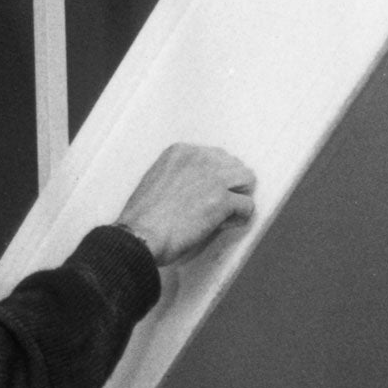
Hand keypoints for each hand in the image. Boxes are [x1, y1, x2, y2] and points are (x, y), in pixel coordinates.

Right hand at [116, 144, 255, 266]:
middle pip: (234, 165)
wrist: (139, 236)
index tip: (204, 195)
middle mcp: (200, 158)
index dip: (213, 179)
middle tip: (217, 206)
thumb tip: (200, 186)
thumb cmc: (142, 217)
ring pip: (247, 180)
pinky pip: (247, 206)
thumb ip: (180, 175)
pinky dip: (239, 218)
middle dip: (229, 185)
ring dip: (238, 198)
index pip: (216, 157)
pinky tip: (224, 225)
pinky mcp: (222, 200)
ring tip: (224, 214)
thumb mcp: (157, 179)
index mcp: (181, 151)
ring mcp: (213, 178)